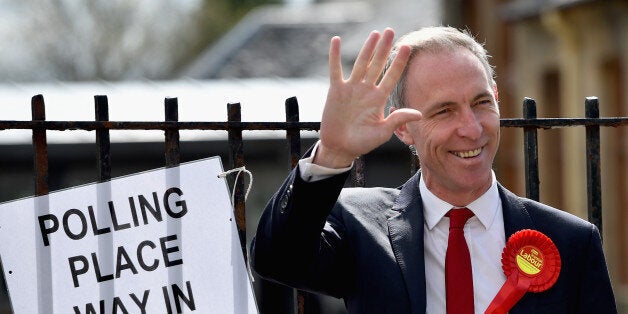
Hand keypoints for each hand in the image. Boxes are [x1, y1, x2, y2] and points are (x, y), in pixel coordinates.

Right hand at [314, 28, 422, 167]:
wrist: (340, 147)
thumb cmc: (362, 142)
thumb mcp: (382, 132)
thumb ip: (398, 119)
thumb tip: (420, 114)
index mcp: (379, 99)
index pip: (392, 76)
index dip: (399, 62)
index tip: (408, 47)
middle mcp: (367, 90)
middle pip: (377, 65)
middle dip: (384, 48)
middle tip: (390, 31)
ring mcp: (351, 88)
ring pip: (361, 64)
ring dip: (367, 48)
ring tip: (375, 34)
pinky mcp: (336, 90)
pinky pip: (335, 70)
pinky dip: (335, 56)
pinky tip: (336, 41)